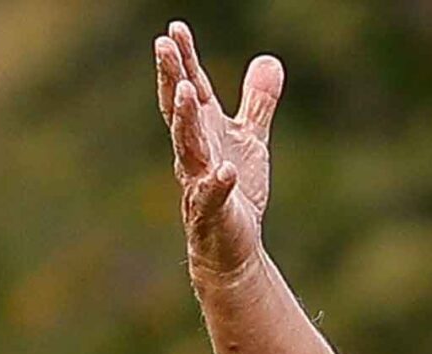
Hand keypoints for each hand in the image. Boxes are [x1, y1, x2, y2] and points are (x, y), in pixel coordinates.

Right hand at [154, 21, 284, 281]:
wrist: (233, 246)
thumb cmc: (235, 190)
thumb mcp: (251, 139)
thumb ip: (257, 102)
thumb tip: (269, 60)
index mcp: (203, 131)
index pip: (190, 89)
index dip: (183, 60)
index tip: (175, 29)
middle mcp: (194, 152)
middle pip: (179, 110)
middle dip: (172, 77)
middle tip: (163, 46)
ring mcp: (198, 181)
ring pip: (187, 147)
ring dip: (185, 119)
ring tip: (186, 90)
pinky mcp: (212, 212)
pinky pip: (212, 195)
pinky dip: (218, 182)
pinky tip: (226, 170)